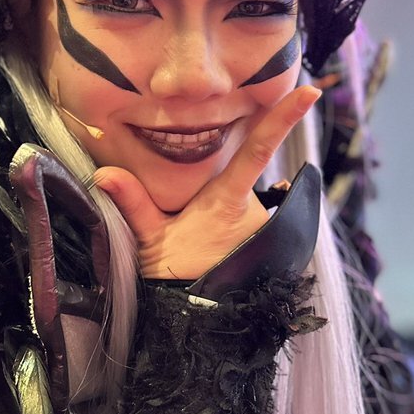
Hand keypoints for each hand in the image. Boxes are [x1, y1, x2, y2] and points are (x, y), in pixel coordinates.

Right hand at [91, 85, 320, 280]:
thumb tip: (104, 173)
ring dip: (227, 217)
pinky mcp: (273, 240)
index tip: (309, 91)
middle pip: (243, 178)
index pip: (258, 149)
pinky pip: (255, 221)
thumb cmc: (176, 277)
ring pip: (248, 203)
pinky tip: (218, 252)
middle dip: (220, 194)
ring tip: (203, 249)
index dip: (283, 118)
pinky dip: (237, 229)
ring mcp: (266, 224)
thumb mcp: (150, 240)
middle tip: (197, 231)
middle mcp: (254, 207)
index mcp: (226, 199)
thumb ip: (132, 203)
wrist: (201, 322)